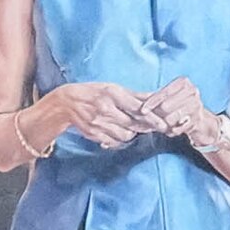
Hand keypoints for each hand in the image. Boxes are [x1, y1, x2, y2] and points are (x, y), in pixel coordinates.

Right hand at [25, 79, 154, 152]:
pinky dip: (119, 138)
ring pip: (126, 135)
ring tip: (128, 125)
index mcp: (112, 93)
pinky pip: (115, 142)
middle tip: (153, 127)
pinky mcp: (94, 134)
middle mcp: (105, 108)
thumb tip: (155, 98)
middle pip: (134, 124)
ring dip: (131, 132)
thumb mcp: (112, 88)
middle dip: (145, 126)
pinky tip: (116, 131)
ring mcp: (98, 123)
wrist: (66, 103)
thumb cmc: (93, 92)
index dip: (153, 117)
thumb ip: (134, 95)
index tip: (163, 123)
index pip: (138, 108)